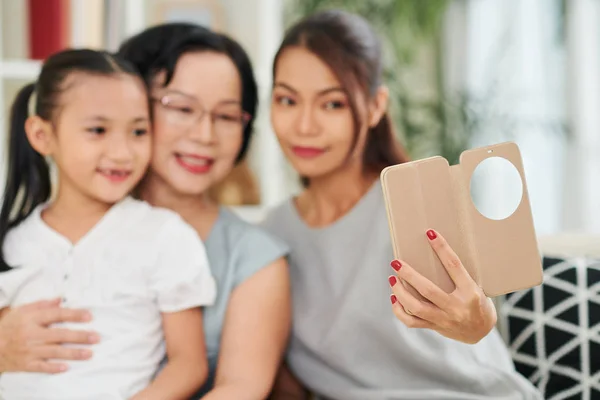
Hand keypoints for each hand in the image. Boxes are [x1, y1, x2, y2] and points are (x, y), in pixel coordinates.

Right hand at [0, 298, 98, 372]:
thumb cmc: (9, 326)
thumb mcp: (22, 310)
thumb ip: (42, 304)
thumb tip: (61, 299)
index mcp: (32, 319)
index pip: (56, 315)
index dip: (74, 315)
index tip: (89, 316)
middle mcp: (31, 335)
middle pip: (59, 335)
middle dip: (79, 336)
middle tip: (96, 337)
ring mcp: (29, 351)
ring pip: (54, 352)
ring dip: (73, 353)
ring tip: (89, 353)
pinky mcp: (26, 364)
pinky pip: (41, 366)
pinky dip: (53, 368)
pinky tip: (66, 368)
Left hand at [388, 229, 496, 343]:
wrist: (482, 331)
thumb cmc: (477, 302)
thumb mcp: (475, 286)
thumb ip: (457, 275)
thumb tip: (431, 252)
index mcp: (470, 292)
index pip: (454, 266)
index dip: (442, 248)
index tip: (430, 233)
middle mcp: (457, 307)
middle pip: (428, 290)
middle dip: (409, 275)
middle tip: (395, 262)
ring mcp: (445, 319)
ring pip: (416, 307)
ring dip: (400, 292)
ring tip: (392, 278)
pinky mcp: (435, 327)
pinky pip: (412, 321)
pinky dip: (399, 310)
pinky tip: (394, 298)